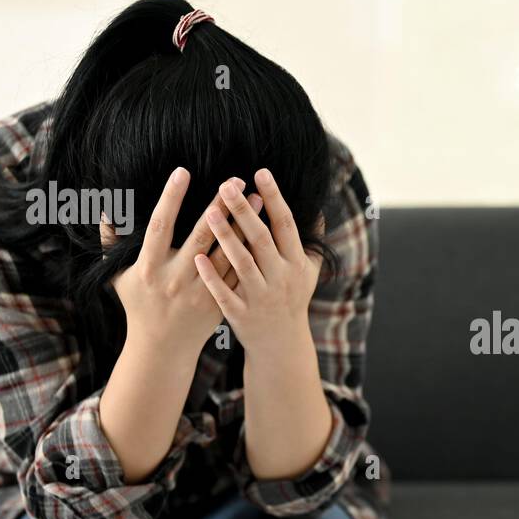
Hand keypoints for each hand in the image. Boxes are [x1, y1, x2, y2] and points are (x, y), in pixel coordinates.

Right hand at [102, 167, 260, 358]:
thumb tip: (106, 211)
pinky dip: (250, 252)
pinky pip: (237, 274)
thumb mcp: (118, 277)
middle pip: (199, 236)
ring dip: (243, 226)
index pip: (160, 226)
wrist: (162, 348)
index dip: (170, 198)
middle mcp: (175, 279)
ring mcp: (199, 292)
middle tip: (234, 180)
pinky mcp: (218, 302)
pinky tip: (263, 234)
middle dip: (217, 207)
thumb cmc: (139, 307)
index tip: (182, 171)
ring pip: (225, 253)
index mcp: (149, 268)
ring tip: (257, 200)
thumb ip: (112, 244)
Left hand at [194, 169, 323, 358]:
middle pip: (261, 239)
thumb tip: (319, 210)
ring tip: (210, 211)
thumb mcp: (309, 271)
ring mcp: (260, 297)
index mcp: (296, 264)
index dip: (275, 198)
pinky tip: (199, 255)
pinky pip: (225, 292)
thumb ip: (312, 241)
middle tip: (227, 184)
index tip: (261, 173)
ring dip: (226, 237)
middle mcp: (280, 279)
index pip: (286, 225)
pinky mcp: (241, 314)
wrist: (281, 344)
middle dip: (244, 211)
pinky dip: (212, 275)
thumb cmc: (293, 299)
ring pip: (242, 263)